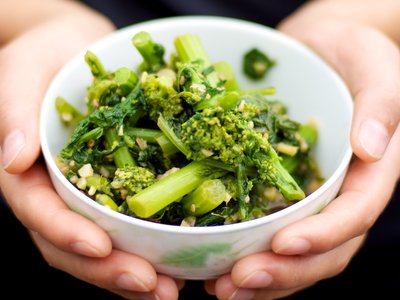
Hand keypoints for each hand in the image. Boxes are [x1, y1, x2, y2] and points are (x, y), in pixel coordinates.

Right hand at [0, 6, 180, 299]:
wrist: (78, 51)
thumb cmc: (45, 58)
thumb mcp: (22, 72)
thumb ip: (13, 111)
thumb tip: (13, 158)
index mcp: (29, 174)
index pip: (41, 214)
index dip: (68, 234)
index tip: (101, 248)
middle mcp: (59, 194)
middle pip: (75, 245)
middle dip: (110, 269)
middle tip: (152, 285)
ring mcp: (90, 194)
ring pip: (105, 246)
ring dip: (135, 272)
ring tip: (170, 289)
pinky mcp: (120, 186)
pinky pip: (132, 224)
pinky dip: (151, 246)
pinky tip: (178, 261)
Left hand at [208, 17, 399, 299]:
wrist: (318, 50)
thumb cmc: (352, 53)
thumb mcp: (375, 66)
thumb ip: (382, 104)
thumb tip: (371, 149)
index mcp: (370, 172)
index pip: (354, 214)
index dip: (322, 235)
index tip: (284, 244)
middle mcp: (340, 194)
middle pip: (322, 249)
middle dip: (283, 271)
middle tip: (237, 280)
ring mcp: (309, 197)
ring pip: (294, 253)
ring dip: (261, 276)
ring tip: (221, 288)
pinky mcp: (279, 190)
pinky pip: (267, 230)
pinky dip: (246, 251)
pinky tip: (217, 264)